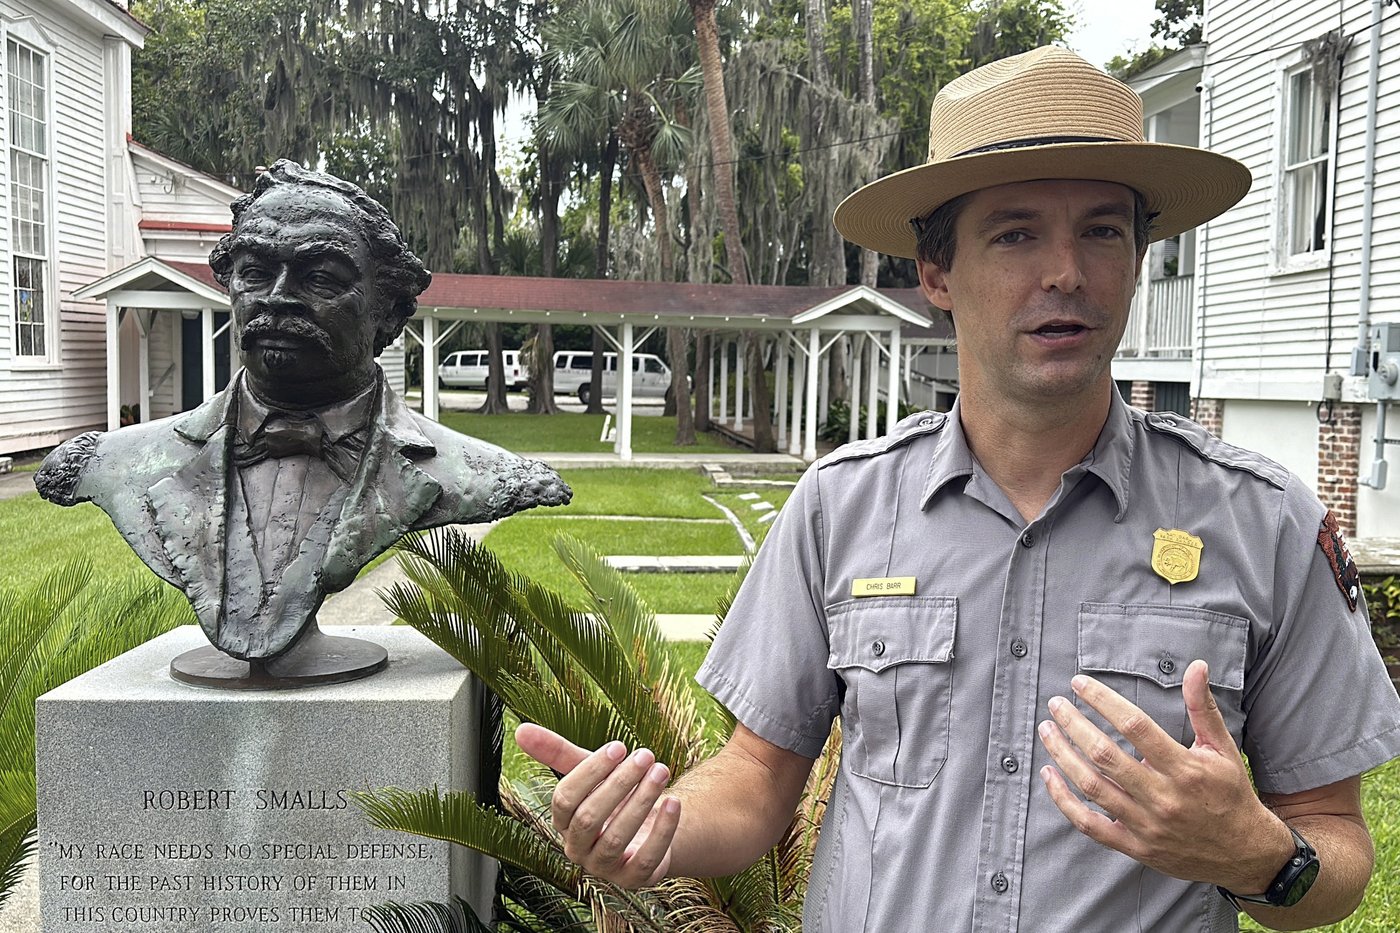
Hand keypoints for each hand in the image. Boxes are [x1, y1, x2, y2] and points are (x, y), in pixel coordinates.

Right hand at [515, 723, 680, 887]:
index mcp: (564, 822)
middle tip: (645, 755)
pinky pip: (647, 858)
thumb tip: (520, 730)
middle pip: (589, 818)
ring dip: (641, 801)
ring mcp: (606, 867)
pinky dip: (662, 830)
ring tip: (661, 770)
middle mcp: (579, 848)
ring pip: (617, 838)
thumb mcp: (589, 772)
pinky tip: (673, 802)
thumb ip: (557, 753)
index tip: (618, 746)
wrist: (648, 828)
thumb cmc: (613, 797)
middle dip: (619, 784)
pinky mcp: (635, 878)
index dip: (590, 772)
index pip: (564, 799)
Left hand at [1037, 660, 1291, 892]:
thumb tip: (1196, 666)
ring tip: (1047, 731)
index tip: (1079, 684)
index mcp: (1185, 768)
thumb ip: (1203, 707)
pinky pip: (1089, 825)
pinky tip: (1050, 775)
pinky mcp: (1136, 846)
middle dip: (1073, 725)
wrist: (1246, 855)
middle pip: (1105, 755)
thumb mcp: (1222, 748)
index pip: (1134, 726)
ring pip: (1092, 787)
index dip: (1102, 701)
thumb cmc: (1231, 794)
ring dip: (1063, 755)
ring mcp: (1147, 824)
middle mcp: (1163, 797)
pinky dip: (1064, 801)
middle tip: (1055, 704)